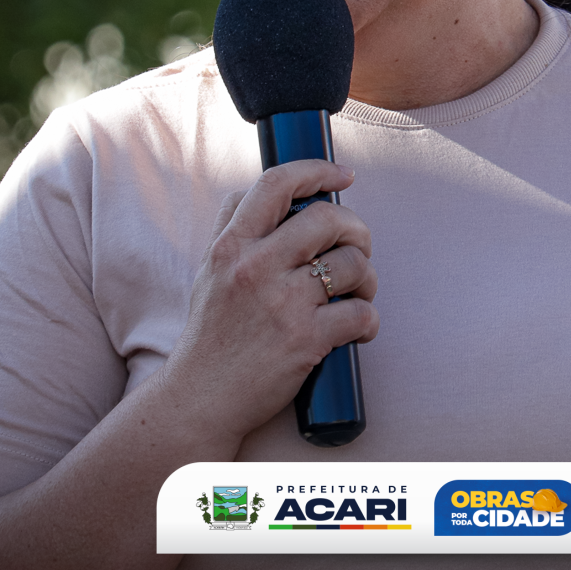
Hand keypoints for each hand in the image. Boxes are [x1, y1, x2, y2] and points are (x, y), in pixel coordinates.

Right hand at [162, 159, 378, 443]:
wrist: (202, 398)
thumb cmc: (211, 335)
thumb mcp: (208, 272)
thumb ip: (231, 228)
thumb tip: (259, 190)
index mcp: (231, 246)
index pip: (276, 184)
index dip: (317, 171)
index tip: (343, 176)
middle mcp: (255, 268)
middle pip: (328, 219)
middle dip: (357, 229)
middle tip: (358, 246)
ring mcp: (282, 304)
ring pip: (354, 264)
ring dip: (368, 278)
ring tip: (358, 292)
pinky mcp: (306, 340)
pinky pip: (361, 313)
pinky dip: (368, 320)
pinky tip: (358, 327)